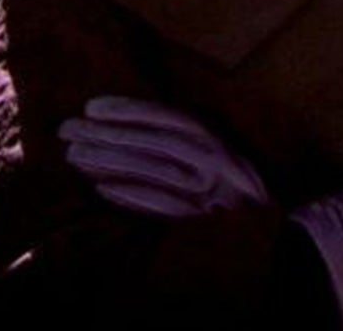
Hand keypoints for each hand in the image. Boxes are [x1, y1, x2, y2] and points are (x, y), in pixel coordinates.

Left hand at [60, 95, 267, 217]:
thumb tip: (140, 127)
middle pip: (153, 143)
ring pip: (152, 171)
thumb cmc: (241, 192)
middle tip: (68, 129)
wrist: (275, 236)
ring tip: (73, 155)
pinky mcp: (200, 223)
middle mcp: (214, 162)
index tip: (93, 106)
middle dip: (108, 134)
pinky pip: (160, 207)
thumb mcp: (224, 157)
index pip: (169, 118)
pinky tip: (101, 189)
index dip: (130, 109)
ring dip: (110, 162)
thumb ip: (192, 143)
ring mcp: (208, 194)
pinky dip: (131, 196)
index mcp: (218, 140)